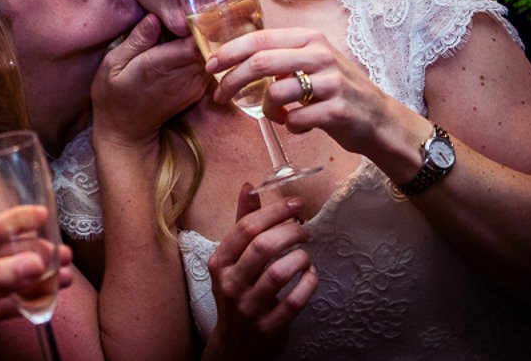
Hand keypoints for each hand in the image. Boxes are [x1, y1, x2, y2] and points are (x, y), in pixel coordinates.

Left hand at [0, 206, 72, 360]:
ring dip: (32, 280)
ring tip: (62, 276)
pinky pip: (3, 303)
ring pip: (4, 280)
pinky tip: (45, 298)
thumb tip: (31, 263)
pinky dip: (24, 302)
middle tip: (59, 253)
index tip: (40, 217)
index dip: (12, 225)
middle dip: (29, 256)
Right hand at [91, 14, 208, 148]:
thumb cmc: (113, 95)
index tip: (189, 8)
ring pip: (212, 54)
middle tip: (193, 12)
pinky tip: (189, 46)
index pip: (194, 40)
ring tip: (192, 27)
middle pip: (208, 45)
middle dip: (204, 27)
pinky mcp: (197, 91)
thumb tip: (154, 17)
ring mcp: (193, 86)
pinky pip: (209, 66)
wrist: (126, 132)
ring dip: (206, 40)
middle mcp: (182, 76)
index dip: (196, 22)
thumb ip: (135, 41)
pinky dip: (205, 54)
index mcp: (159, 65)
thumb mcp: (112, 65)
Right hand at [204, 185, 316, 359]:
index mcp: (220, 262)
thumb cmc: (237, 291)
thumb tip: (249, 186)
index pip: (246, 227)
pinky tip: (310, 276)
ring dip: (300, 258)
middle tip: (304, 231)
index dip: (275, 211)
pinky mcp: (269, 327)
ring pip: (280, 273)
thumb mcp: (232, 258)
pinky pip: (295, 300)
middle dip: (291, 232)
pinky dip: (308, 283)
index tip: (296, 204)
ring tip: (305, 255)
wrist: (235, 344)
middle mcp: (230, 284)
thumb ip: (242, 222)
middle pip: (263, 246)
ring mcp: (249, 307)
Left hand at [207, 27, 397, 152]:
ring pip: (275, 93)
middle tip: (220, 97)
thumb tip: (238, 60)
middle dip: (232, 81)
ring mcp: (331, 82)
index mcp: (310, 39)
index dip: (229, 53)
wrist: (380, 120)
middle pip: (260, 63)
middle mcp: (320, 55)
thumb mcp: (313, 63)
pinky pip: (296, 120)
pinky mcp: (337, 110)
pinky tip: (299, 126)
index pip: (259, 39)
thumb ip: (282, 57)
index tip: (210, 67)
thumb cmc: (339, 91)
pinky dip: (290, 127)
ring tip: (277, 116)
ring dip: (267, 111)